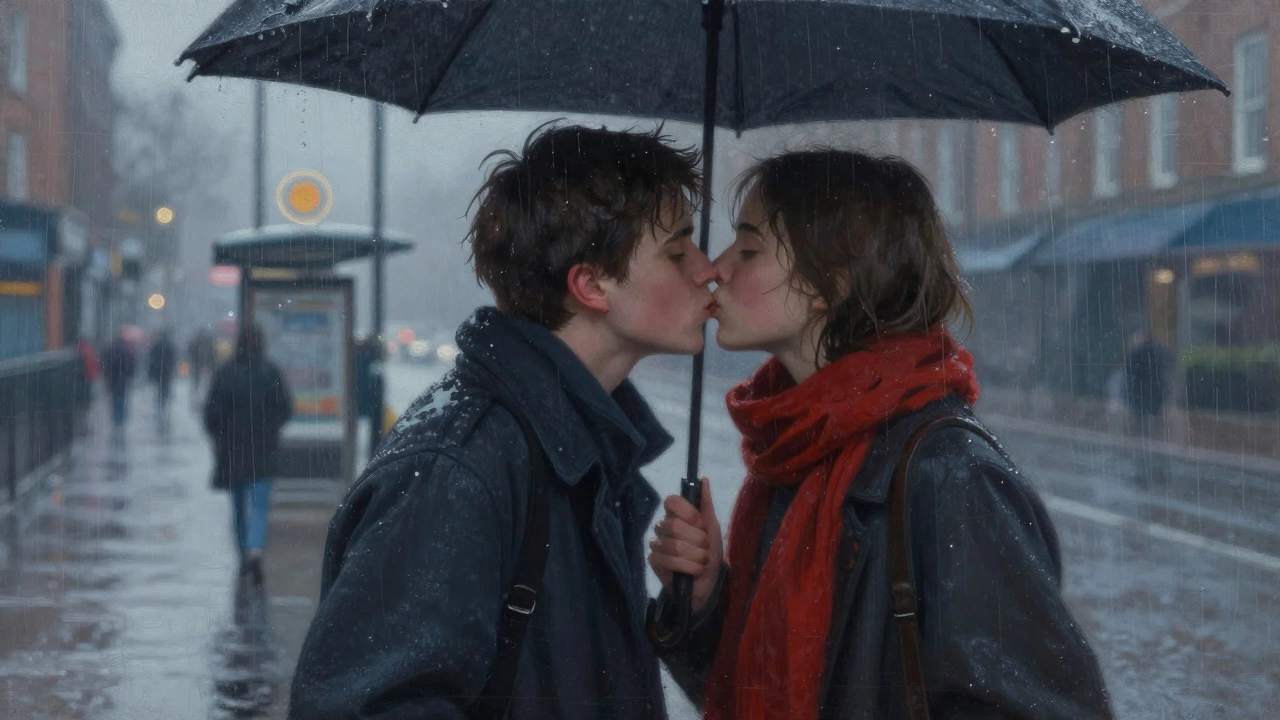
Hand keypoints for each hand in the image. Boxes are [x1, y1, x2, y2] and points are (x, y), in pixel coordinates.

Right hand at [648, 479, 722, 612]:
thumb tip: (703, 478)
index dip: (688, 513)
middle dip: (698, 540)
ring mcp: (657, 544)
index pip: (672, 501)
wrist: (709, 582)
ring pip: (675, 545)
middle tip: (705, 548)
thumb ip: (706, 504)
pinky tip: (694, 571)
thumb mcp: (713, 527)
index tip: (701, 525)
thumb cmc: (710, 552)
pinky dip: (688, 567)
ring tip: (702, 561)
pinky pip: (668, 561)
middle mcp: (663, 526)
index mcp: (676, 515)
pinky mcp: (654, 562)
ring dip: (696, 557)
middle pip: (674, 525)